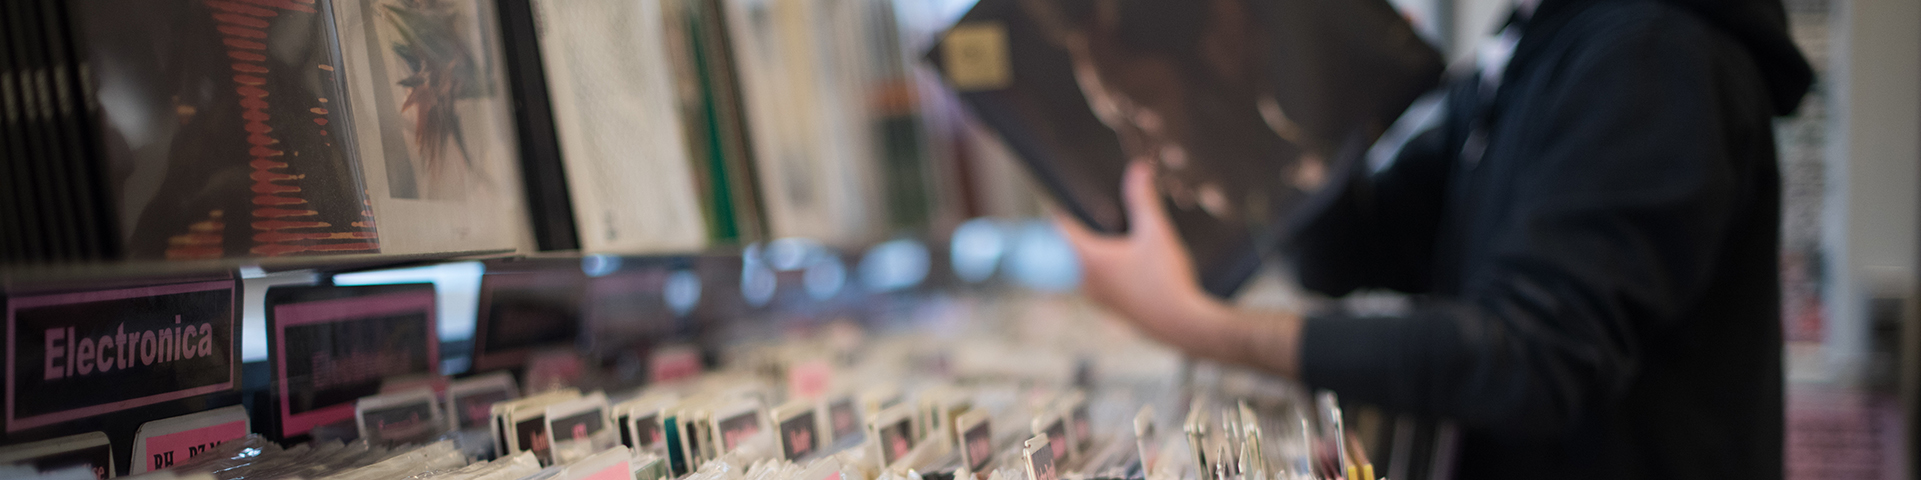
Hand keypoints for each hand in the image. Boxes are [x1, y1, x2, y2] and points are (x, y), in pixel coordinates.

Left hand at [1057, 162, 1302, 376]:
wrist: (1182, 324)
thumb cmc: (1166, 278)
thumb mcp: (1156, 233)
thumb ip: (1143, 199)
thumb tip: (1139, 168)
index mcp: (1090, 259)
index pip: (1061, 229)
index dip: (1058, 211)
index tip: (1056, 198)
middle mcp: (1086, 281)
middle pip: (1067, 251)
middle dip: (1071, 233)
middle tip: (1074, 214)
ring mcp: (1097, 300)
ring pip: (1080, 272)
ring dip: (1083, 256)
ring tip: (1094, 238)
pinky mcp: (1112, 311)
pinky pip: (1095, 287)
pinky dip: (1098, 273)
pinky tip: (1118, 268)